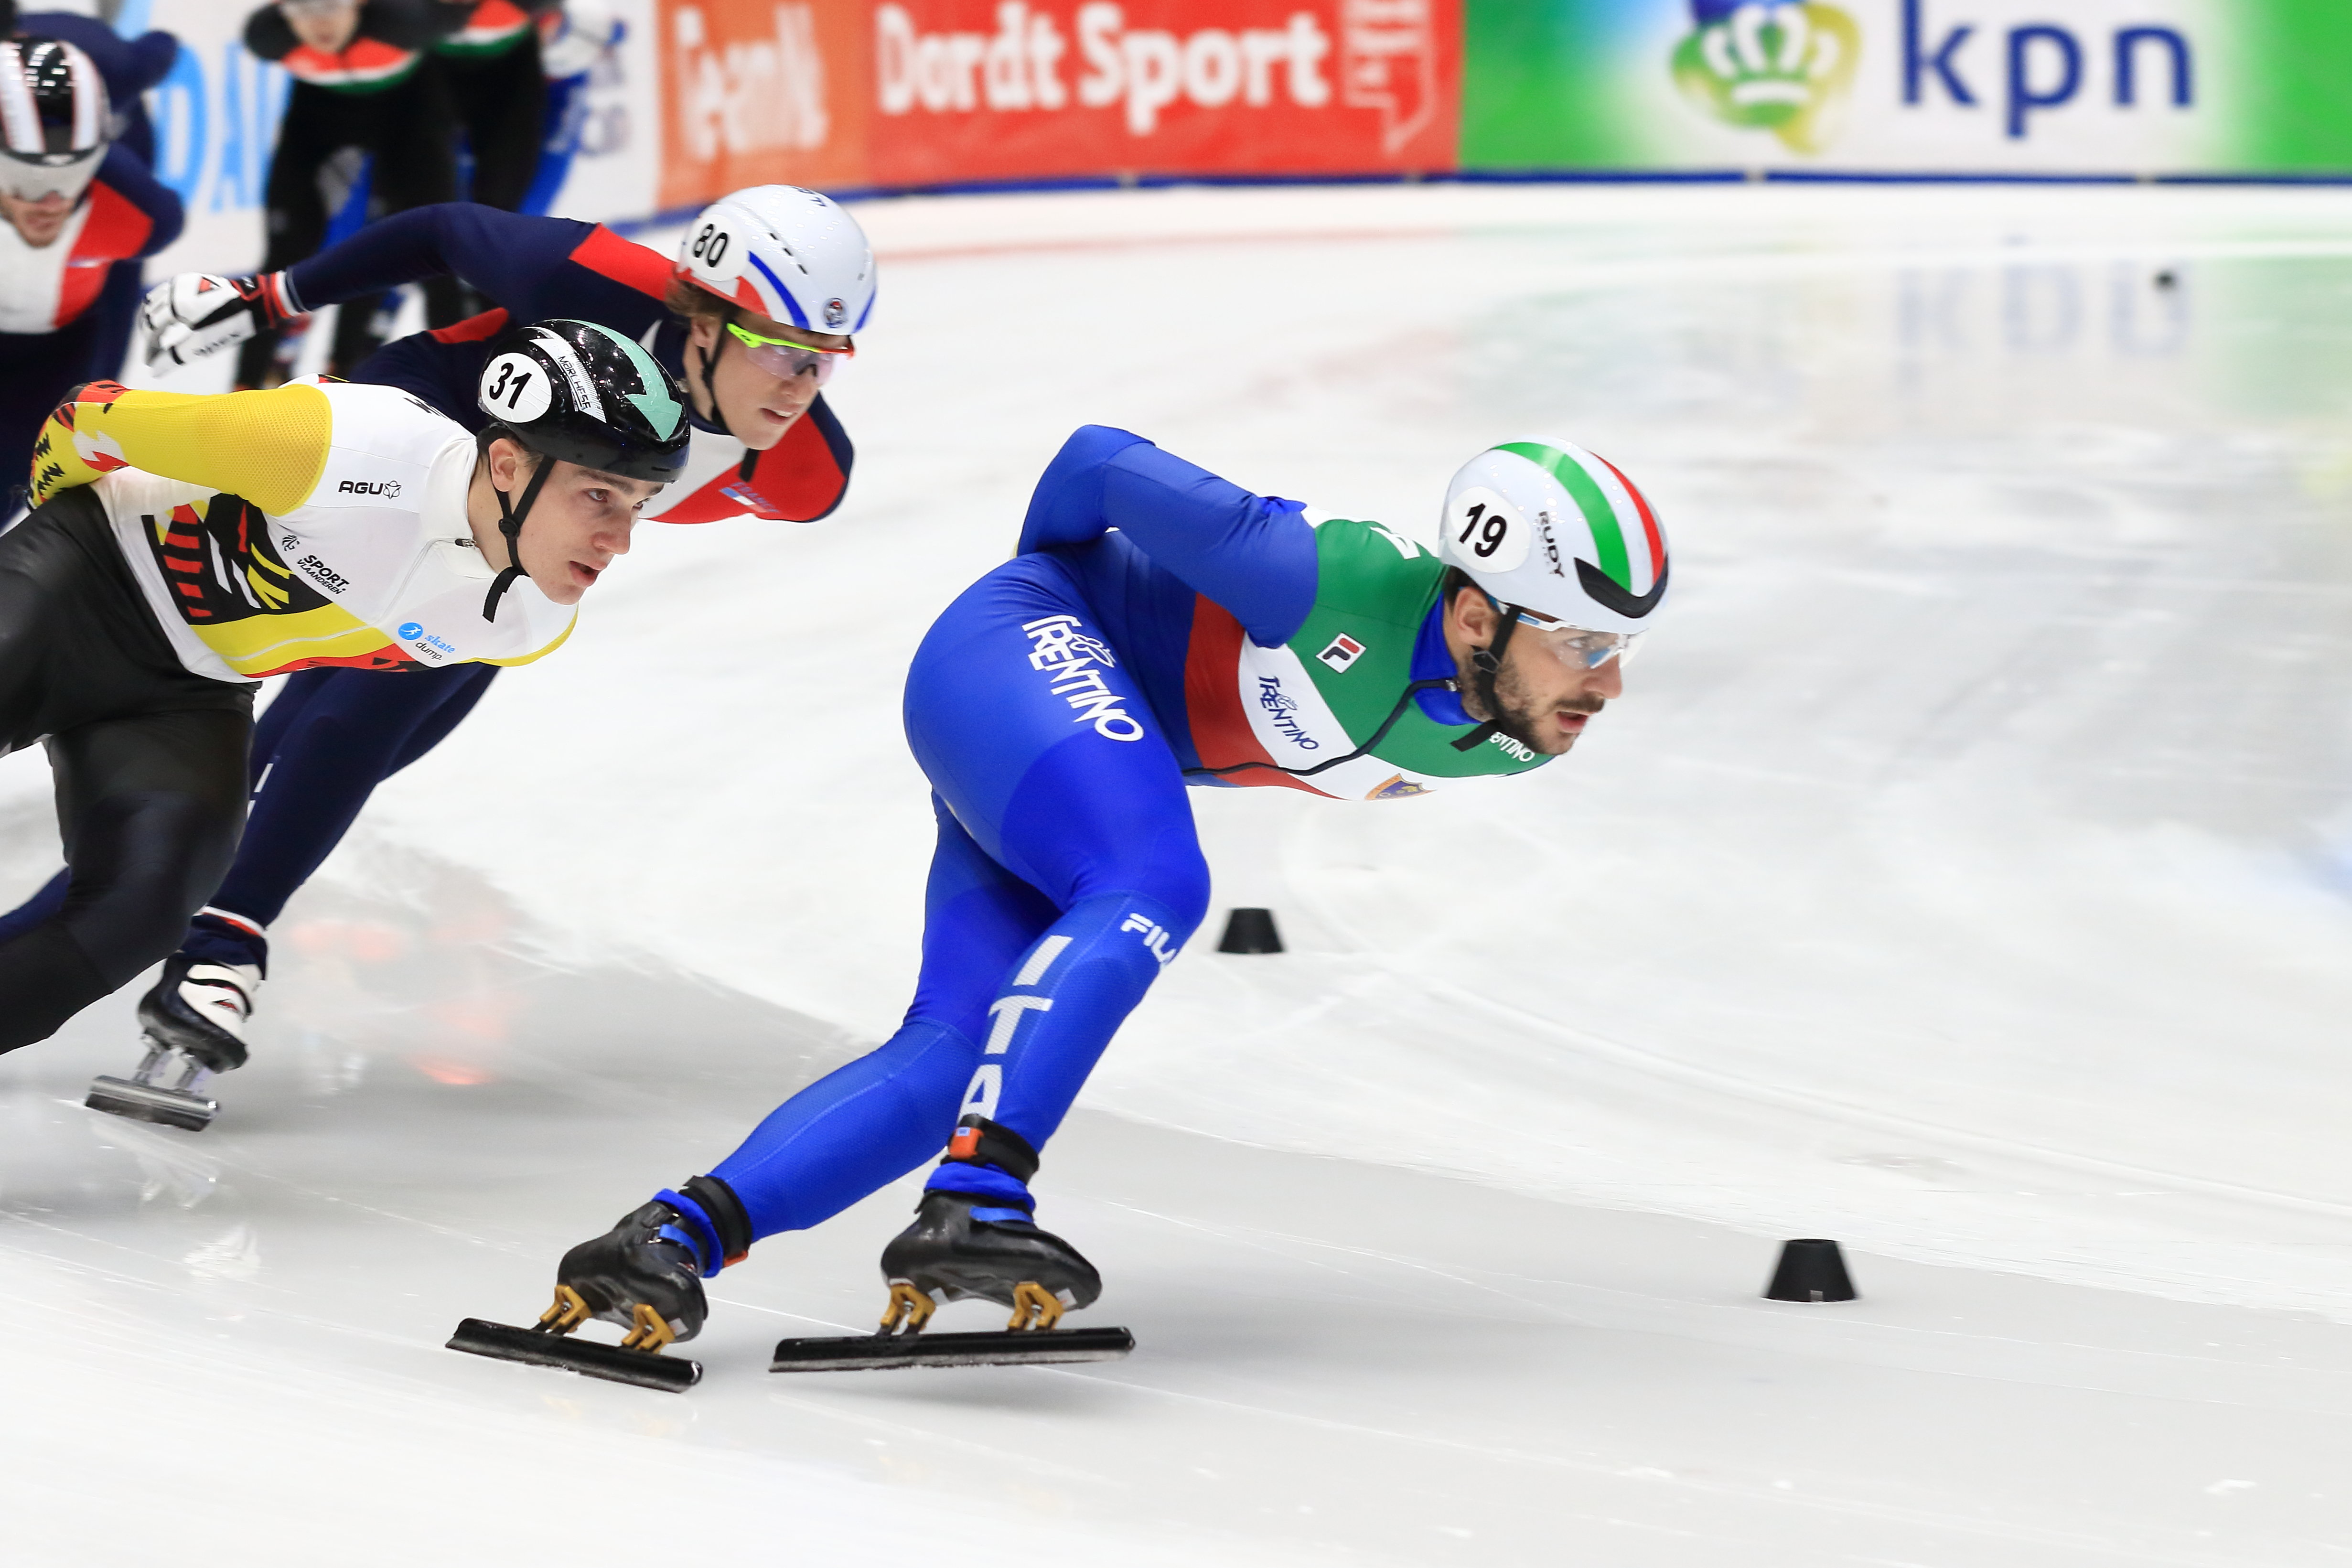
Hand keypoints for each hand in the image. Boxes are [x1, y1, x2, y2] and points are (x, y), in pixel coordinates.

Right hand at [141, 273, 292, 368]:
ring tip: (157, 341)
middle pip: (148, 315)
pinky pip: (165, 295)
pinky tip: (168, 323)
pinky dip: (162, 310)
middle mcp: (174, 288)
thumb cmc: (232, 325)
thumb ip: (175, 357)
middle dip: (149, 336)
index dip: (149, 349)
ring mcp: (181, 281)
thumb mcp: (203, 345)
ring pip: (154, 302)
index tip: (149, 364)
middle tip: (153, 355)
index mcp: (176, 303)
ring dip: (152, 322)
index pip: (150, 328)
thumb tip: (153, 371)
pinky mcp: (188, 279)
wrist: (256, 303)